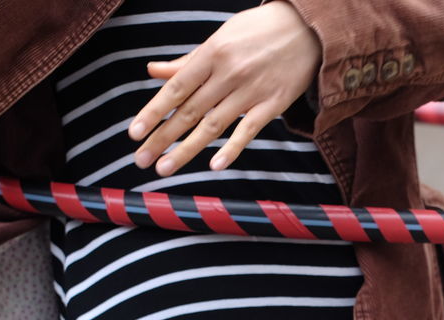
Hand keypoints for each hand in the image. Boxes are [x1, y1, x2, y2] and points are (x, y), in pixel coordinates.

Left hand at [128, 0, 320, 176]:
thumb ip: (188, 61)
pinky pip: (249, 130)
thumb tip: (153, 71)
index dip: (153, 111)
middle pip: (189, 111)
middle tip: (141, 159)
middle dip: (162, 137)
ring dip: (187, 149)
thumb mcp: (221, 37)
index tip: (134, 132)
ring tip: (165, 167)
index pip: (176, 88)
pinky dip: (232, 149)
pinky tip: (214, 165)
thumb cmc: (259, 31)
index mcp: (212, 53)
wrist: (308, 28)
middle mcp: (229, 73)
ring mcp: (252, 90)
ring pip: (214, 125)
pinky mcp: (274, 104)